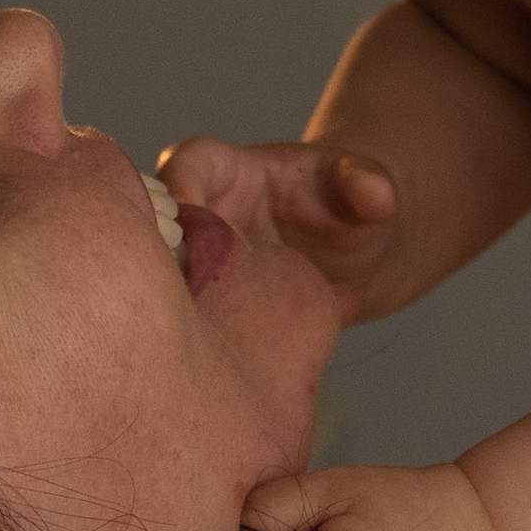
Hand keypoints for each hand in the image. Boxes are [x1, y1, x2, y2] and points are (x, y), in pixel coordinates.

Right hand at [157, 134, 399, 324]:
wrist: (348, 261)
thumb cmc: (346, 207)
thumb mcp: (364, 187)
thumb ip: (367, 184)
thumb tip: (375, 193)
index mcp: (225, 169)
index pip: (187, 162)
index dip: (181, 184)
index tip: (189, 214)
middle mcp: (196, 215)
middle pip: (154, 224)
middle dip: (161, 254)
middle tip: (185, 289)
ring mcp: (193, 262)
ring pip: (161, 278)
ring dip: (171, 305)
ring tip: (199, 334)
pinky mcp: (200, 305)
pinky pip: (182, 320)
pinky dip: (192, 341)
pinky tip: (212, 369)